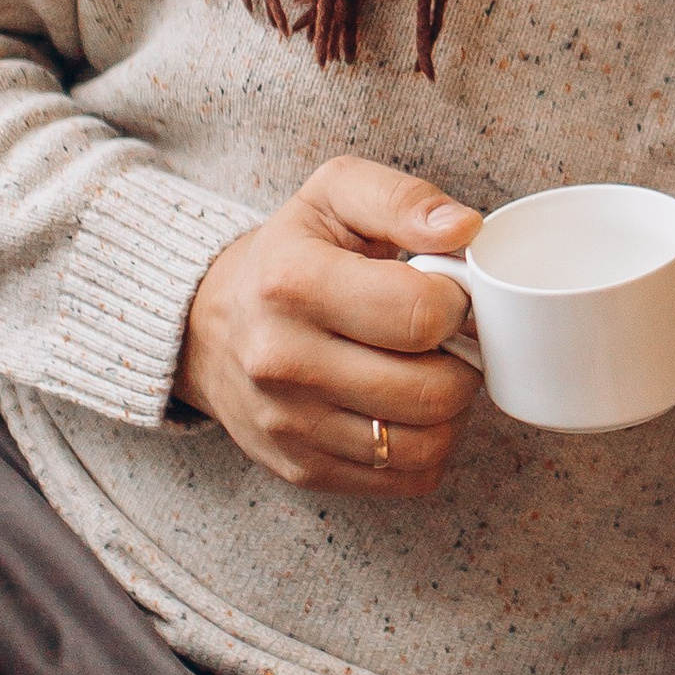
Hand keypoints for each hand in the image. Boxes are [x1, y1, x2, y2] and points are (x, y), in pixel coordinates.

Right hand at [177, 157, 484, 494]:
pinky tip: (407, 408)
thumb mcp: (334, 196)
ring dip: (451, 410)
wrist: (210, 326)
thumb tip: (464, 229)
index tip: (445, 294)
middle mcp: (281, 361)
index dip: (458, 304)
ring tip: (428, 370)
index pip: (422, 315)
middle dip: (462, 361)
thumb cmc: (291, 255)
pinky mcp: (302, 469)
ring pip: (428, 444)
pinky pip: (409, 478)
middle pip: (433, 390)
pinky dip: (428, 447)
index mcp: (292, 282)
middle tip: (445, 338)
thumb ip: (403, 200)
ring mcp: (289, 425)